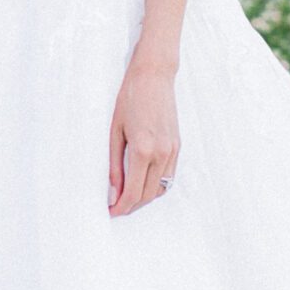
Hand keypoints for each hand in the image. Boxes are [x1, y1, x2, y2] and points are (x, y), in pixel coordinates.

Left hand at [108, 52, 180, 216]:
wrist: (153, 77)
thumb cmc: (130, 99)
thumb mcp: (115, 132)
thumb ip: (114, 165)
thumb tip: (113, 192)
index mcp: (143, 150)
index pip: (134, 192)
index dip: (121, 207)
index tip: (111, 211)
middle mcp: (162, 153)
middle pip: (148, 195)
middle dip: (132, 205)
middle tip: (116, 207)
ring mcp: (172, 150)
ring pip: (161, 188)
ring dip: (145, 197)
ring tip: (128, 196)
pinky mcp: (177, 146)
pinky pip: (169, 176)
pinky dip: (156, 185)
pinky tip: (143, 181)